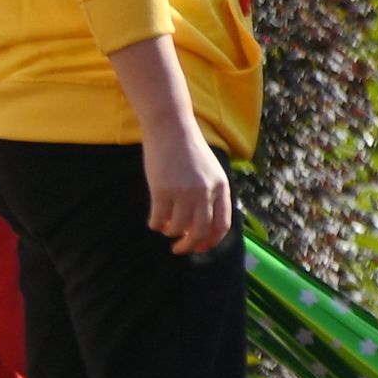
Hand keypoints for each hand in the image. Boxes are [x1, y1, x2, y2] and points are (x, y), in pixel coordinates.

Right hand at [145, 128, 233, 256]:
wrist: (171, 128)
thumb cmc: (189, 151)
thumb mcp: (211, 171)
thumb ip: (211, 194)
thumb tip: (201, 226)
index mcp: (221, 187)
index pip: (222, 224)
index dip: (211, 241)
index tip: (201, 249)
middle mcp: (205, 191)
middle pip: (201, 230)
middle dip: (190, 245)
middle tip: (179, 249)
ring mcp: (183, 191)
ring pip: (178, 227)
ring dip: (171, 233)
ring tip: (166, 229)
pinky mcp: (162, 189)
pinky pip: (159, 219)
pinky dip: (156, 225)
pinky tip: (155, 222)